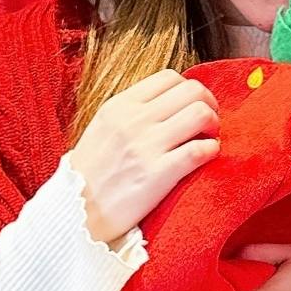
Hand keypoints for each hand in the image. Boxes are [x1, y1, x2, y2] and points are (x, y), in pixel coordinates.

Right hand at [67, 70, 220, 244]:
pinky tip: (205, 156)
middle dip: (208, 104)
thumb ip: (133, 111)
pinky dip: (211, 150)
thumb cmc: (92, 173)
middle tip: (207, 122)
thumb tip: (170, 100)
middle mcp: (133, 120)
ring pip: (201, 114)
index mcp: (119, 106)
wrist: (76, 213)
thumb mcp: (103, 128)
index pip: (169, 77)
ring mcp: (146, 146)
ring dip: (213, 125)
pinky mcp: (158, 174)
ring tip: (208, 138)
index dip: (189, 89)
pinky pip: (200, 150)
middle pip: (192, 90)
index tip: (192, 105)